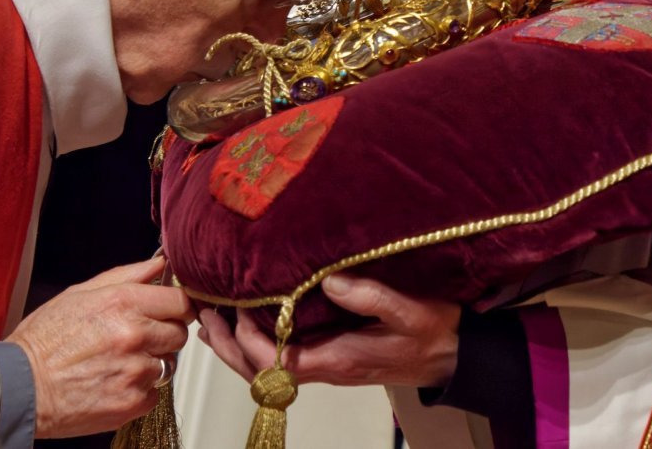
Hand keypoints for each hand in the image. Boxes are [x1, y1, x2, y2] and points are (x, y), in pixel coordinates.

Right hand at [6, 256, 193, 438]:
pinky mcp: (130, 403)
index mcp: (124, 303)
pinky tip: (113, 384)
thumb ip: (128, 275)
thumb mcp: (80, 293)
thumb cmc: (43, 340)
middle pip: (179, 334)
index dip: (178, 308)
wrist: (17, 388)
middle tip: (138, 341)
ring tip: (118, 364)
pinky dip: (138, 392)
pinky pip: (154, 394)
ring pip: (167, 365)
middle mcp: (134, 335)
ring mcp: (134, 371)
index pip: (181, 302)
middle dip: (164, 336)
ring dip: (150, 365)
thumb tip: (160, 263)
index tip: (171, 314)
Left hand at [199, 274, 459, 387]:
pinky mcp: (328, 356)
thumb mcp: (407, 309)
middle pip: (258, 373)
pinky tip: (246, 322)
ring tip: (211, 319)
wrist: (450, 355)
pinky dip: (253, 344)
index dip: (248, 337)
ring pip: (263, 370)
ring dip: (234, 347)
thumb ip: (369, 295)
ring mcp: (324, 364)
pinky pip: (277, 359)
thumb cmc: (431, 332)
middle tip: (202, 314)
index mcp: (335, 360)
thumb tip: (327, 279)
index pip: (274, 360)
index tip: (235, 305)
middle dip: (226, 346)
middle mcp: (323, 368)